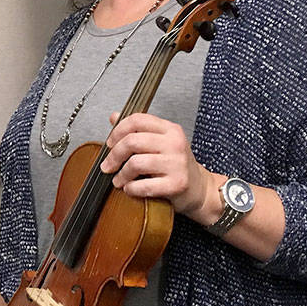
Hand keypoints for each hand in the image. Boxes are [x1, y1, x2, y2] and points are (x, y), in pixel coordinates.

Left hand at [100, 112, 215, 220]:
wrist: (199, 189)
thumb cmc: (175, 165)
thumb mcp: (160, 142)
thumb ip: (137, 130)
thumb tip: (114, 117)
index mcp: (170, 129)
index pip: (137, 120)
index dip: (117, 131)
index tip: (110, 143)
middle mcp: (175, 143)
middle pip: (132, 141)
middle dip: (114, 155)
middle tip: (107, 166)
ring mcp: (177, 164)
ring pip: (135, 163)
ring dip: (121, 175)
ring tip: (118, 180)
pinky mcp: (177, 184)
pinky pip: (144, 185)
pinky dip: (131, 189)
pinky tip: (130, 189)